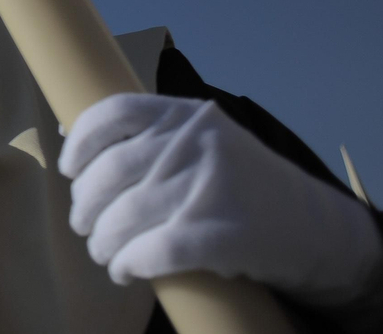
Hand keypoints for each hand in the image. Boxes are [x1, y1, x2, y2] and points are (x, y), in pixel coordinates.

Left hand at [59, 93, 382, 305]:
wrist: (312, 225)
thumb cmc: (242, 182)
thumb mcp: (204, 138)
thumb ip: (152, 134)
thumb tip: (72, 138)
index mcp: (185, 114)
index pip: (114, 113)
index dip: (81, 143)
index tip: (69, 169)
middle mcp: (194, 143)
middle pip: (111, 172)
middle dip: (86, 204)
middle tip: (84, 224)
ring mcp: (208, 186)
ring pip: (125, 215)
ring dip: (103, 240)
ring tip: (103, 251)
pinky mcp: (222, 233)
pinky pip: (154, 250)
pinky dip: (129, 262)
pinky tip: (124, 269)